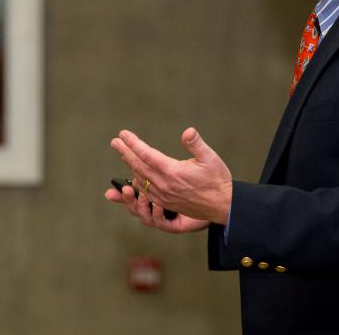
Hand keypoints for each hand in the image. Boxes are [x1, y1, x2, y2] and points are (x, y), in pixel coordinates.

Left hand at [109, 127, 232, 225]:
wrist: (223, 207)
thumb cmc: (218, 180)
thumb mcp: (210, 158)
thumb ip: (196, 144)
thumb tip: (187, 131)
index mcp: (173, 171)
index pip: (146, 154)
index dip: (133, 143)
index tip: (123, 134)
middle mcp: (164, 184)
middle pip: (138, 166)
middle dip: (125, 152)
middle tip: (115, 142)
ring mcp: (164, 195)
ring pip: (140, 179)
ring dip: (130, 165)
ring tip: (124, 154)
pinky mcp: (166, 202)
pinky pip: (146, 191)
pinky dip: (137, 181)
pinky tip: (134, 176)